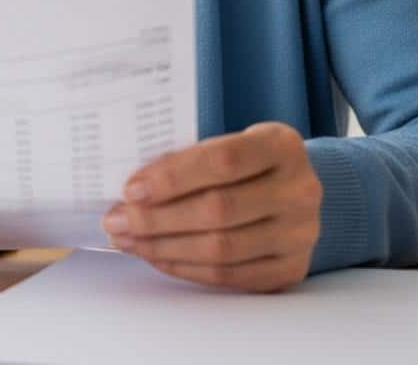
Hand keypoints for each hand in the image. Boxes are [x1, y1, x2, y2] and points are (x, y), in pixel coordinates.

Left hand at [101, 121, 322, 291]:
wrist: (293, 188)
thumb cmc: (244, 160)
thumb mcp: (229, 140)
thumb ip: (190, 157)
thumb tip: (132, 187)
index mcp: (281, 145)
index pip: (222, 161)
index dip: (172, 177)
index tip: (130, 189)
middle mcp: (299, 190)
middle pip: (219, 210)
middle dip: (158, 219)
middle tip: (116, 220)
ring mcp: (301, 234)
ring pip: (222, 249)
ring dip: (165, 248)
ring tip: (128, 240)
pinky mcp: (291, 269)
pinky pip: (231, 276)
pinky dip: (186, 268)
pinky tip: (157, 256)